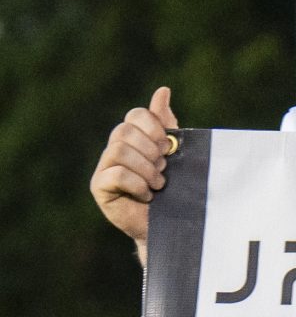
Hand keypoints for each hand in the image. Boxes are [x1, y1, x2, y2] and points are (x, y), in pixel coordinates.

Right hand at [90, 86, 179, 257]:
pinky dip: (137, 183)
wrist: (168, 225)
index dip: (154, 127)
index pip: (136, 115)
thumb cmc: (173, 190)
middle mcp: (114, 149)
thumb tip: (163, 91)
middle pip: (125, 131)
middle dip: (151, 150)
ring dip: (146, 168)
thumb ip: (166, 124)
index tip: (168, 146)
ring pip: (119, 151)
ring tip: (158, 184)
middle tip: (164, 168)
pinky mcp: (99, 187)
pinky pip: (116, 173)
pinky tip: (147, 195)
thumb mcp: (174, 155)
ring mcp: (104, 167)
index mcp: (133, 138)